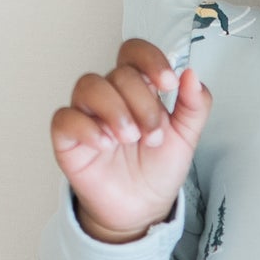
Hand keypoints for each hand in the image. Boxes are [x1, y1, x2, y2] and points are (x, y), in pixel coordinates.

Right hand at [50, 37, 210, 241]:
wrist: (142, 206)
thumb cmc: (158, 167)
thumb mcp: (186, 136)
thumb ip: (194, 105)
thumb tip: (191, 74)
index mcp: (138, 88)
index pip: (134, 52)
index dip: (150, 60)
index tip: (168, 84)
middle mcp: (110, 95)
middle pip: (120, 74)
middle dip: (143, 104)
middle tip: (154, 136)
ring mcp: (87, 114)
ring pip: (89, 85)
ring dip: (116, 111)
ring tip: (131, 139)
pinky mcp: (68, 137)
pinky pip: (65, 118)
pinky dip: (88, 128)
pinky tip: (106, 145)